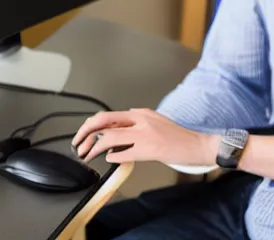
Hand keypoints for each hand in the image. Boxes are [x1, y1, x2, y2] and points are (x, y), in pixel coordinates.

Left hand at [71, 108, 219, 165]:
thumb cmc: (177, 137)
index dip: (91, 125)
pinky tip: (108, 159)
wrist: (195, 145)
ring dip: (93, 147)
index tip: (83, 134)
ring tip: (87, 155)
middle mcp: (140, 120)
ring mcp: (144, 134)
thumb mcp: (156, 120)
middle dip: (86, 132)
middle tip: (78, 144)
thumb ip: (138, 120)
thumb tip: (120, 123)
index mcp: (141, 113)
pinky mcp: (148, 149)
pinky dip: (111, 156)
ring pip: (109, 136)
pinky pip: (122, 153)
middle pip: (104, 121)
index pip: (109, 115)